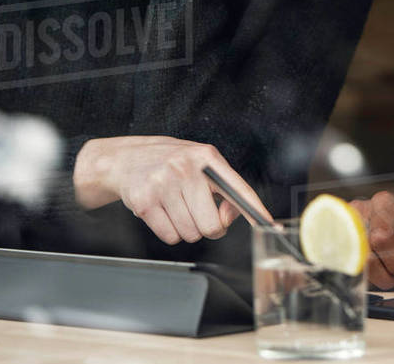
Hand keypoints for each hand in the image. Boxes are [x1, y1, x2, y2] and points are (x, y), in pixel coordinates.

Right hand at [73, 136, 270, 244]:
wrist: (125, 159)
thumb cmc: (170, 164)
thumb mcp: (200, 165)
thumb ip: (222, 188)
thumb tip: (232, 215)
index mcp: (206, 157)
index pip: (237, 188)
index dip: (254, 209)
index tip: (268, 224)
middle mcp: (185, 168)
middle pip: (212, 226)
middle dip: (208, 227)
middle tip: (197, 213)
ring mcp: (163, 184)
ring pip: (191, 234)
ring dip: (186, 228)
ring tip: (176, 207)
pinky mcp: (144, 202)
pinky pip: (170, 237)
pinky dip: (169, 231)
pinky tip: (162, 211)